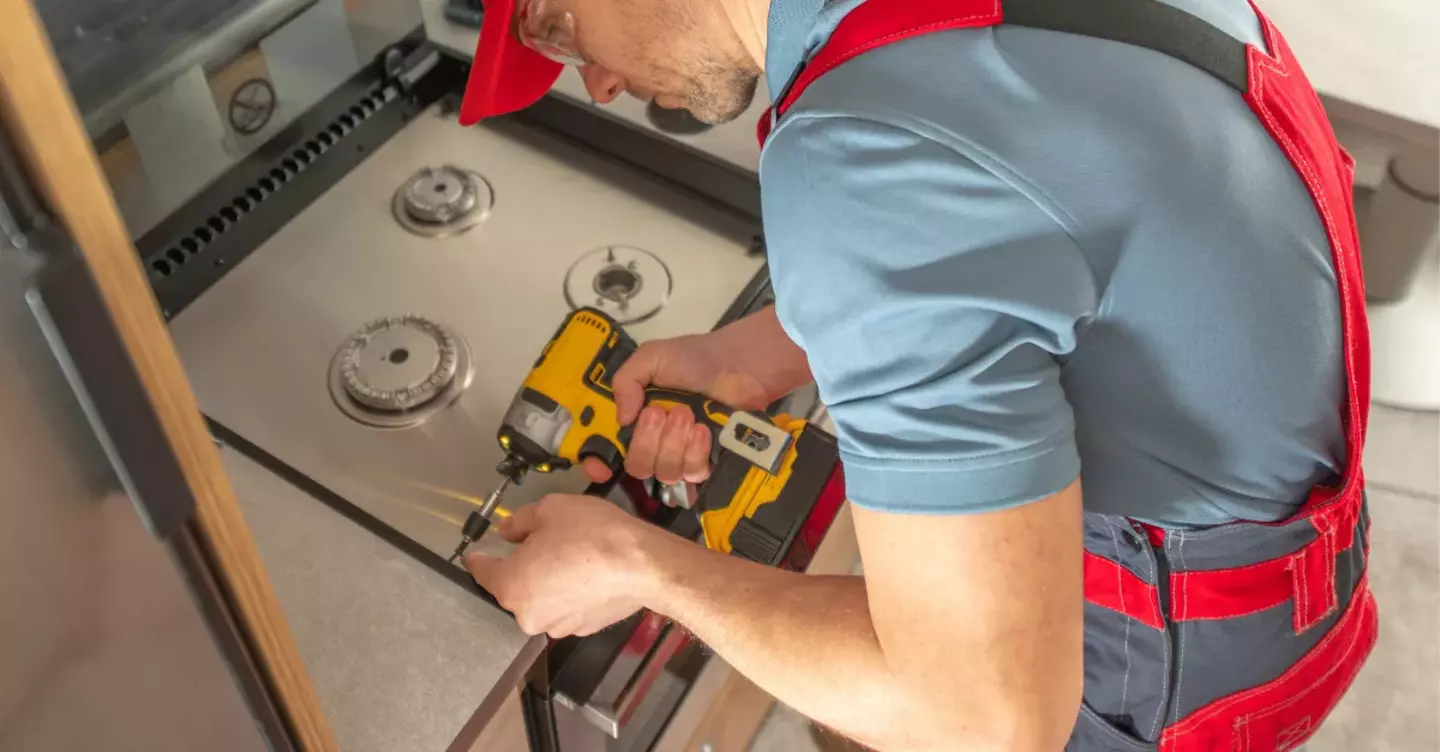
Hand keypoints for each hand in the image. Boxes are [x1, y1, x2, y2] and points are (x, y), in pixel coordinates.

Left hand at [464, 494, 676, 637]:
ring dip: (547, 580)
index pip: (482, 572)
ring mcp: (558, 625)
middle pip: (514, 587)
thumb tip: (508, 530)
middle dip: (523, 566)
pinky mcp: (584, 628)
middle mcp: (529, 614)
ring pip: (542, 598)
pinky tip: (587, 571)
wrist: (643, 565)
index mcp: (511, 586)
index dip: (478, 558)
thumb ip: (519, 522)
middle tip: (544, 541)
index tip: (476, 554)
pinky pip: (566, 607)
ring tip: (571, 554)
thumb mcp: (549, 510)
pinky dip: (570, 592)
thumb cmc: (594, 536)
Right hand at [583, 307, 811, 483]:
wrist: (743, 366)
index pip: (607, 447)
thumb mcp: (652, 357)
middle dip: (648, 441)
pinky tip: (704, 431)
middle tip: (664, 413)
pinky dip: (696, 453)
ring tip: (690, 417)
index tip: (602, 466)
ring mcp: (680, 453)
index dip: (598, 462)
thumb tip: (621, 421)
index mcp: (635, 415)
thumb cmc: (697, 358)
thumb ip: (626, 381)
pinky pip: (692, 475)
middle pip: (635, 466)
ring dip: (674, 444)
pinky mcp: (706, 462)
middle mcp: (653, 439)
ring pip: (663, 473)